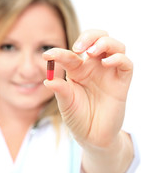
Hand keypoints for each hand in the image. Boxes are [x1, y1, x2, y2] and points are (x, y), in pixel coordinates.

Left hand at [43, 29, 132, 148]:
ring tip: (91, 52)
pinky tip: (106, 63)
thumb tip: (47, 79)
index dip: (58, 52)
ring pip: (114, 46)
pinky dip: (118, 58)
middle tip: (78, 47)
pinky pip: (126, 64)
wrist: (93, 136)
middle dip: (89, 36)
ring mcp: (109, 74)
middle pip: (97, 39)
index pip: (70, 55)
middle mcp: (94, 69)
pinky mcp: (121, 83)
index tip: (47, 55)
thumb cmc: (78, 119)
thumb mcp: (66, 104)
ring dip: (104, 42)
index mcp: (78, 71)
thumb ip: (60, 91)